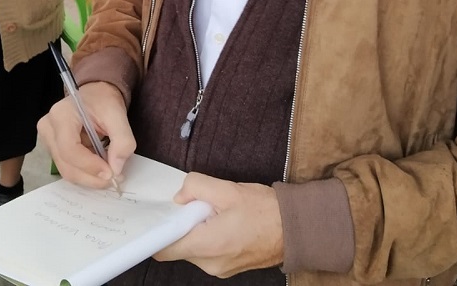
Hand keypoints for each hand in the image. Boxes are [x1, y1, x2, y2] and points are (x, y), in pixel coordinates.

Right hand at [38, 81, 134, 187]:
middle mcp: (48, 128)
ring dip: (90, 177)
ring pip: (67, 170)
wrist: (95, 95)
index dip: (90, 166)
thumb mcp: (118, 114)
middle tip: (114, 178)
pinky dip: (86, 173)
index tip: (111, 173)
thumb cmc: (103, 100)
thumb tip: (116, 168)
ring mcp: (48, 140)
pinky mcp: (54, 149)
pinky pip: (69, 168)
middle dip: (92, 177)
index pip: (69, 149)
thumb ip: (122, 140)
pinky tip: (100, 168)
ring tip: (109, 172)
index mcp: (61, 115)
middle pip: (66, 164)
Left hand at [154, 175, 282, 276]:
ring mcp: (220, 269)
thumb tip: (179, 197)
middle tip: (201, 206)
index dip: (159, 231)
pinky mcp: (229, 268)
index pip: (165, 249)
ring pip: (194, 248)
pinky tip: (225, 222)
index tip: (162, 216)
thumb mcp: (227, 189)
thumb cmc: (266, 210)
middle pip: (179, 246)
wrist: (297, 229)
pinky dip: (209, 237)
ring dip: (198, 230)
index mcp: (208, 246)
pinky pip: (208, 252)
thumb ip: (196, 187)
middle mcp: (211, 264)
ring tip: (218, 213)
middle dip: (184, 225)